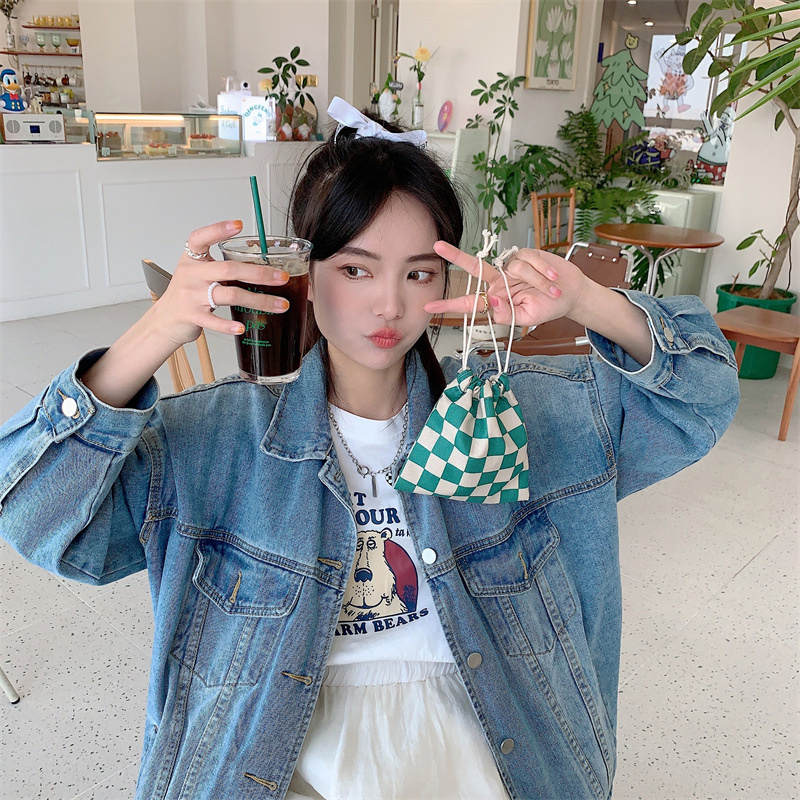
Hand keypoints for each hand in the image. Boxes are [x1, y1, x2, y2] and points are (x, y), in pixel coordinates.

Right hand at [149, 220, 290, 345]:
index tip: (238, 224)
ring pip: (230, 295)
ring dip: (259, 300)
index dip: (218, 230)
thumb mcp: (199, 272)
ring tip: (280, 304)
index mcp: (192, 259)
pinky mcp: (192, 316)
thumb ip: (223, 267)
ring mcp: (191, 295)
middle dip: (259, 273)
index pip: (201, 238)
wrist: (166, 319)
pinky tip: (242, 327)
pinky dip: (228, 325)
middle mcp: (191, 274)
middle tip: (281, 277)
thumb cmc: (188, 293)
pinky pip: (213, 320)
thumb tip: (263, 266)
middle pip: (228, 269)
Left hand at [424, 241, 590, 328]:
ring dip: (537, 282)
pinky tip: (551, 277)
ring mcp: (511, 267)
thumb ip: (507, 314)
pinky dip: (543, 271)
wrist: (570, 293)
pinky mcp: (525, 254)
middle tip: (437, 246)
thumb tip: (489, 302)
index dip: (450, 304)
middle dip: (456, 256)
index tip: (430, 305)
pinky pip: (529, 259)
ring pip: (515, 269)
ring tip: (551, 290)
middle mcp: (499, 281)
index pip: (469, 302)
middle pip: (474, 267)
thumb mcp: (527, 319)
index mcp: (496, 299)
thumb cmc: (548, 307)